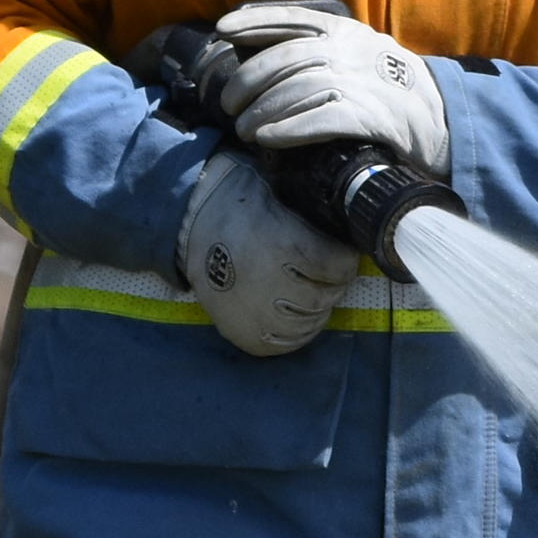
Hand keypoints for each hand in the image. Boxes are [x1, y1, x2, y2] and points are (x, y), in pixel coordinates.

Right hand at [176, 148, 359, 357]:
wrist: (188, 223)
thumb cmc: (238, 204)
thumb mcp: (279, 193)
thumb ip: (313, 213)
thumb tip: (349, 221)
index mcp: (281, 246)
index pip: (336, 266)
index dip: (345, 260)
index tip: (342, 254)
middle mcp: (267, 284)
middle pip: (323, 297)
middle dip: (333, 285)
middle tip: (329, 275)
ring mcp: (251, 313)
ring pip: (307, 324)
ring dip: (317, 309)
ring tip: (312, 293)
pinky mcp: (240, 332)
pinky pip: (282, 344)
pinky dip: (296, 332)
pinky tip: (296, 313)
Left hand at [210, 0, 446, 171]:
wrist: (442, 119)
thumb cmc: (391, 88)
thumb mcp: (361, 52)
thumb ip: (325, 47)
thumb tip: (269, 55)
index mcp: (345, 31)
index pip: (291, 19)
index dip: (253, 22)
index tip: (222, 30)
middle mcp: (350, 52)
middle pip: (284, 59)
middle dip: (248, 81)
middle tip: (230, 106)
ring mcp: (360, 83)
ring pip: (296, 91)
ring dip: (262, 112)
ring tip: (245, 130)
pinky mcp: (370, 117)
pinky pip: (319, 120)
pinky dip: (288, 130)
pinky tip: (268, 139)